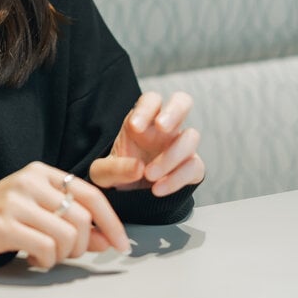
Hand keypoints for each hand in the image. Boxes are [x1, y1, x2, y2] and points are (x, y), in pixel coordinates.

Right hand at [0, 161, 131, 268]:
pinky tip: (33, 257)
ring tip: (46, 254)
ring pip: (65, 235)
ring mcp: (14, 201)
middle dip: (80, 245)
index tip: (121, 245)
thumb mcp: (42, 214)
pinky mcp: (3, 224)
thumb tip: (108, 240)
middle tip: (65, 253)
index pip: (90, 194)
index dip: (111, 222)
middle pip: (81, 218)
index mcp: (41, 172)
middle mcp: (28, 181)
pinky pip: (45, 249)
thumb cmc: (7, 218)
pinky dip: (46, 261)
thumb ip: (75, 225)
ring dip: (62, 255)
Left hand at [89, 91, 204, 196]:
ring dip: (171, 155)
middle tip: (162, 127)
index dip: (146, 108)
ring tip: (148, 175)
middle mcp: (166, 129)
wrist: (130, 197)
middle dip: (174, 111)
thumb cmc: (118, 174)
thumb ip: (113, 169)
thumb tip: (138, 167)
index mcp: (143, 121)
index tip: (135, 127)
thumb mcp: (103, 173)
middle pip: (182, 101)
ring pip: (191, 137)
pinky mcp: (192, 167)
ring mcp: (181, 146)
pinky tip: (157, 189)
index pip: (151, 100)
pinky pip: (195, 166)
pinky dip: (177, 179)